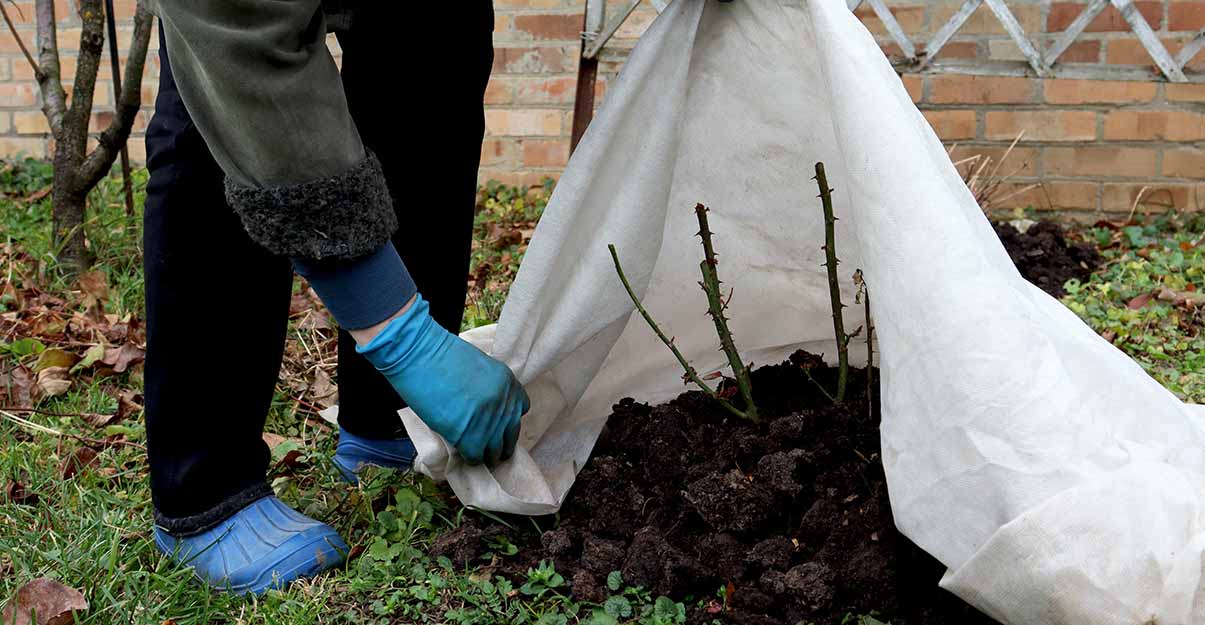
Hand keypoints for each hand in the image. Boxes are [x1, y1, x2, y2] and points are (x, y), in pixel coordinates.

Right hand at [356, 295, 527, 464]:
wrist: (419, 354)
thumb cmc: (440, 355)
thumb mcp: (479, 366)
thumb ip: (489, 387)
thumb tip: (486, 408)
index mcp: (508, 382)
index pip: (521, 409)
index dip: (507, 419)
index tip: (497, 424)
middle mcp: (504, 403)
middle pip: (511, 435)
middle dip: (500, 443)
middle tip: (488, 447)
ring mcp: (489, 421)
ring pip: (494, 451)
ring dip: (485, 454)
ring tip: (476, 454)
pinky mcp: (470, 436)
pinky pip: (475, 456)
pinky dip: (469, 457)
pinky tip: (461, 451)